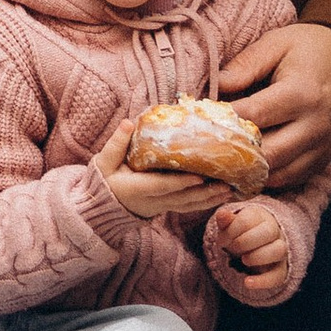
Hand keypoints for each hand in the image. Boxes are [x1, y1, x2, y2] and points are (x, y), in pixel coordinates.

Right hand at [93, 115, 232, 224]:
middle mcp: (153, 201)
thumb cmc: (104, 181)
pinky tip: (220, 197)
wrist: (101, 207)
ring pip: (188, 205)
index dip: (181, 183)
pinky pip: (188, 207)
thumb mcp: (104, 162)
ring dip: (210, 199)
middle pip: (183, 199)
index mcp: (138, 188)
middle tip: (226, 184)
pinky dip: (205, 204)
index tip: (199, 177)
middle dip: (205, 193)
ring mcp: (161, 206)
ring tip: (229, 191)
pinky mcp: (166, 207)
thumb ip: (117, 144)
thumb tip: (128, 123)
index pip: (163, 186)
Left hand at [215, 21, 330, 187]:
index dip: (223, 121)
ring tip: (219, 159)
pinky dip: (265, 176)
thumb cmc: (307, 49)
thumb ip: (245, 65)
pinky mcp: (322, 161)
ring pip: (276, 174)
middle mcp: (315, 127)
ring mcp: (322, 148)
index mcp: (302, 94)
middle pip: (265, 154)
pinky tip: (243, 164)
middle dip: (231, 153)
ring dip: (246, 170)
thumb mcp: (276, 44)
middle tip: (202, 147)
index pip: (254, 117)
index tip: (198, 120)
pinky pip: (289, 179)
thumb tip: (216, 89)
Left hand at [218, 196, 292, 280]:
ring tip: (243, 260)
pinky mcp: (280, 270)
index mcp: (260, 217)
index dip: (231, 231)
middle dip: (246, 241)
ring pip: (279, 250)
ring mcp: (280, 250)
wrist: (255, 246)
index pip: (247, 220)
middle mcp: (274, 231)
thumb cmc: (241, 233)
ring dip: (258, 257)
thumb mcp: (231, 226)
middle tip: (233, 248)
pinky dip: (262, 281)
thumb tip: (222, 214)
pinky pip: (278, 276)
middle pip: (269, 231)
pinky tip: (247, 283)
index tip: (221, 242)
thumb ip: (226, 221)